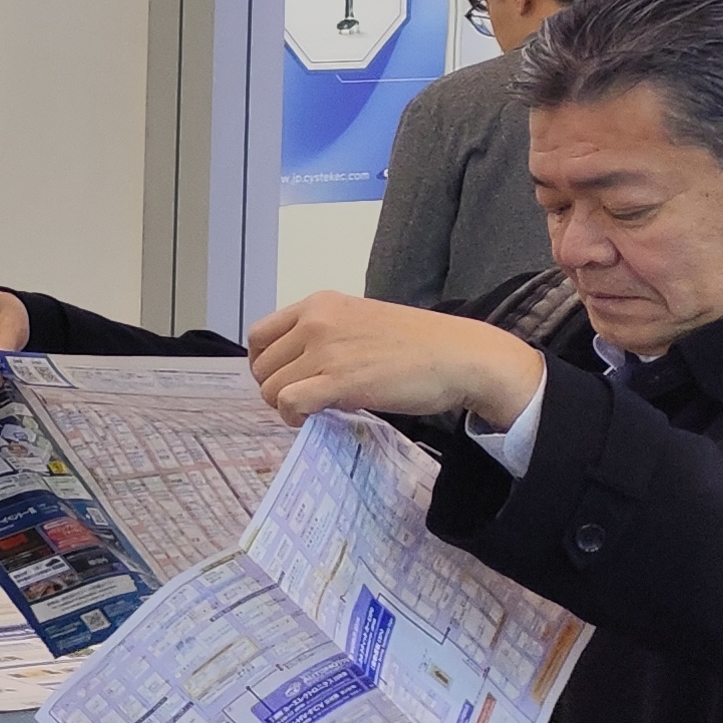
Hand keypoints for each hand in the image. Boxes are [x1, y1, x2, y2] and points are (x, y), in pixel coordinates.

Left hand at [243, 292, 547, 430]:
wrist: (462, 357)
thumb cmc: (419, 344)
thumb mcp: (362, 322)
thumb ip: (326, 336)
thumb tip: (296, 368)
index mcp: (319, 304)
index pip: (260, 335)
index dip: (266, 364)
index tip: (286, 379)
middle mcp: (316, 321)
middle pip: (261, 366)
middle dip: (276, 388)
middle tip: (304, 400)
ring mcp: (326, 350)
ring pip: (270, 387)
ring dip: (286, 405)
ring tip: (315, 408)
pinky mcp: (339, 380)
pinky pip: (288, 402)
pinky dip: (293, 416)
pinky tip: (312, 418)